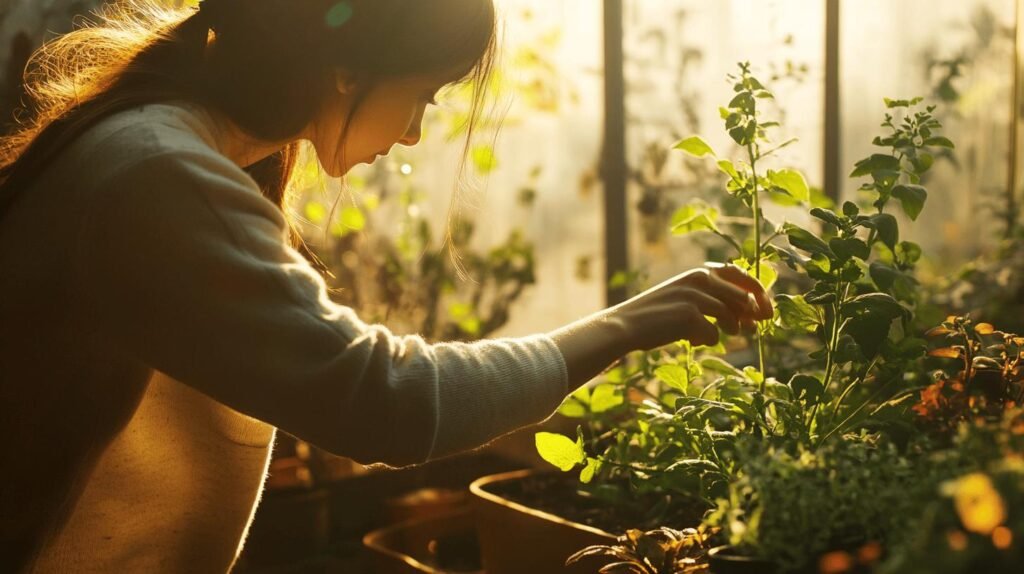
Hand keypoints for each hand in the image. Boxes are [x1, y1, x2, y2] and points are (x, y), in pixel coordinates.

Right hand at [609, 262, 774, 350]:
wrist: (625, 326)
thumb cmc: (657, 317)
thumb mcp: (687, 301)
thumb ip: (716, 303)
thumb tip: (752, 319)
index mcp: (699, 272)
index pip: (740, 275)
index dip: (758, 293)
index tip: (767, 312)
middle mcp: (699, 279)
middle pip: (742, 298)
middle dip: (753, 315)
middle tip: (757, 329)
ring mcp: (694, 297)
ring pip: (731, 318)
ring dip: (730, 330)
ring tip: (716, 335)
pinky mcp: (688, 315)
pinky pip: (713, 334)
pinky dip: (706, 340)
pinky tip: (691, 341)